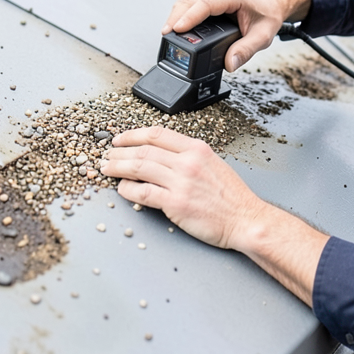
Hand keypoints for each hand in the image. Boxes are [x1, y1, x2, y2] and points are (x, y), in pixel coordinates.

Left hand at [99, 126, 265, 249]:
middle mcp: (188, 162)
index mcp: (197, 149)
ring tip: (107, 169)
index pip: (157, 134)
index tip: (120, 139)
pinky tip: (122, 189)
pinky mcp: (176, 204)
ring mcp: (181, 182)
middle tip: (107, 156)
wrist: (246, 219)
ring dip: (118, 168)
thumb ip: (189, 157)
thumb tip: (162, 155)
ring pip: (139, 168)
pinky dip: (128, 190)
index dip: (133, 135)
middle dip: (119, 152)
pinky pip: (143, 193)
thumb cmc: (232, 197)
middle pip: (143, 150)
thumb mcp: (214, 164)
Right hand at [164, 0, 309, 71]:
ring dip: (175, 16)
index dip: (188, 18)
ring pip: (185, 0)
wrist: (271, 4)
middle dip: (175, 18)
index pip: (205, 4)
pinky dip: (180, 14)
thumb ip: (245, 51)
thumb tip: (229, 64)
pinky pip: (189, 1)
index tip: (176, 30)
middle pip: (189, 0)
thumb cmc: (267, 16)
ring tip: (168, 35)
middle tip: (166, 37)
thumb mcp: (262, 37)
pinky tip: (176, 27)